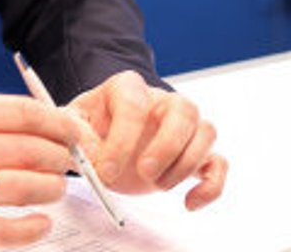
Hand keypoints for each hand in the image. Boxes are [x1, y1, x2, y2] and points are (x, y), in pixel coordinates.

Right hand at [0, 93, 81, 247]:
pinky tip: (40, 223)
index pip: (20, 113)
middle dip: (60, 157)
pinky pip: (0, 231)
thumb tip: (51, 129)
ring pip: (18, 187)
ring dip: (50, 190)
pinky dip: (30, 229)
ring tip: (55, 190)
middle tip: (71, 163)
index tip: (76, 132)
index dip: (58, 123)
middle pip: (26, 149)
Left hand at [67, 71, 226, 210]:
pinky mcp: (195, 153)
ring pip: (206, 132)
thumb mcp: (72, 123)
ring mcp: (183, 127)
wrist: (102, 139)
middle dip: (166, 146)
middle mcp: (162, 102)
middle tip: (143, 172)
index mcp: (128, 88)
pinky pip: (218, 163)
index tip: (105, 170)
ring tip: (157, 185)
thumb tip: (85, 148)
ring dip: (185, 164)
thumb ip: (73, 131)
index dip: (122, 138)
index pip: (134, 104)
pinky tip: (189, 202)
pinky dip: (211, 185)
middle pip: (184, 110)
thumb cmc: (90, 126)